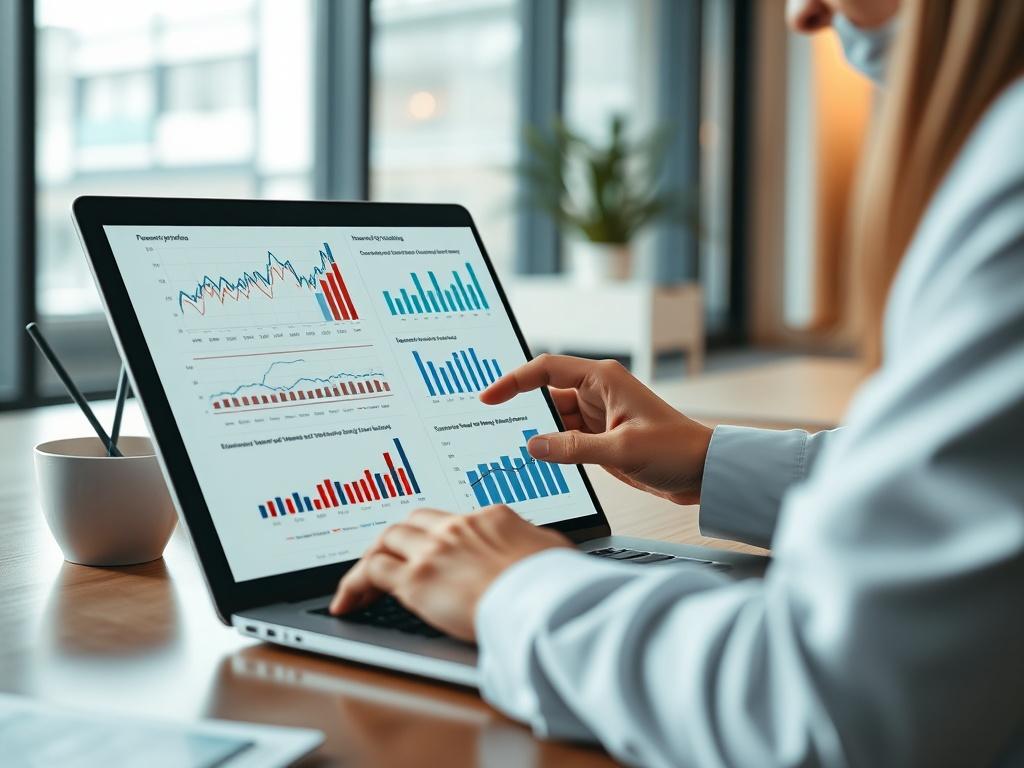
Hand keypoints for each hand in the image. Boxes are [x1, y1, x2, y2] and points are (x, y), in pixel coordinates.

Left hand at [329, 505, 570, 640]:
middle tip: (386, 561)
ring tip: (361, 584)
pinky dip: (355, 584)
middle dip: (396, 541)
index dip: (434, 537)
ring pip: (387, 540)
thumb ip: (530, 546)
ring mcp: (434, 550)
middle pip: (412, 522)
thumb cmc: (555, 583)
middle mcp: (457, 528)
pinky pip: (373, 572)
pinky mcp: (417, 579)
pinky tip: (348, 601)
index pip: (451, 521)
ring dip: (372, 558)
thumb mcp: (550, 551)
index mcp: (490, 518)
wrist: (542, 600)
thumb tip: (534, 550)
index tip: (428, 552)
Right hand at [480, 354, 712, 504]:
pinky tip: (538, 460)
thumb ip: (573, 448)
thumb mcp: (621, 450)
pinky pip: (565, 437)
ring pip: (553, 418)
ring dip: (537, 432)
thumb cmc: (675, 449)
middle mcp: (597, 392)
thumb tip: (533, 445)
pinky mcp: (600, 436)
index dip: (513, 381)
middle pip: (545, 394)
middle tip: (493, 428)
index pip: (546, 369)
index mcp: (602, 379)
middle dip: (522, 410)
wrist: (704, 471)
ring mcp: (598, 415)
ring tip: (512, 449)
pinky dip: (551, 447)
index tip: (489, 398)